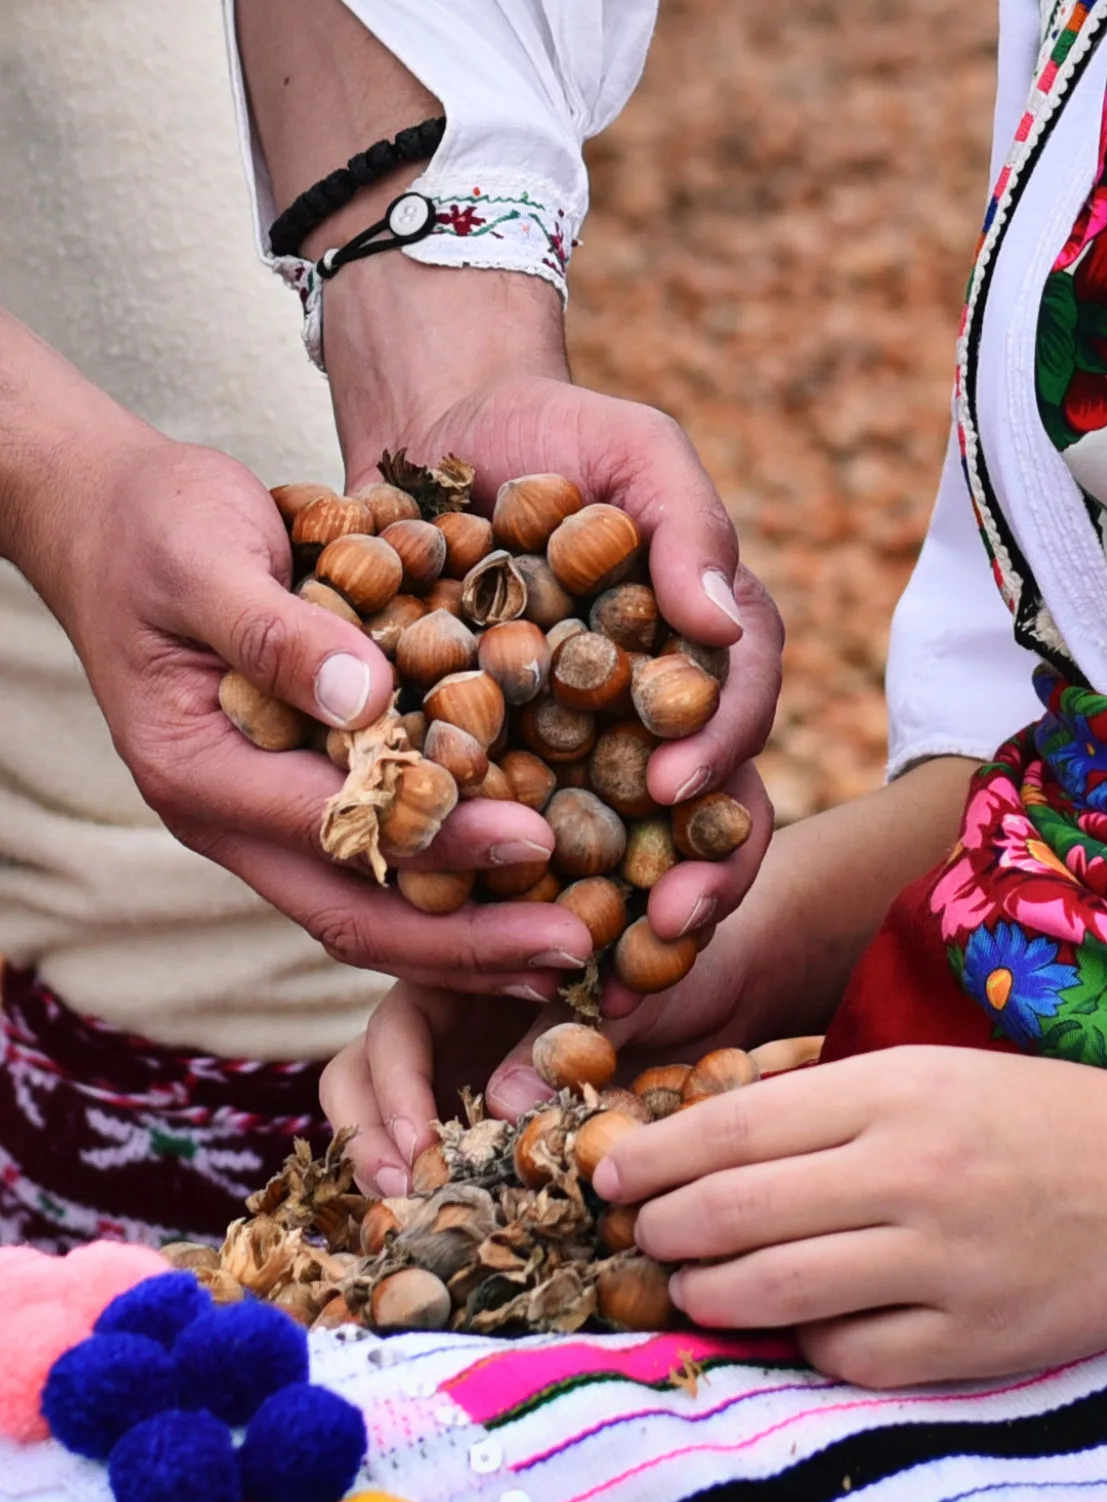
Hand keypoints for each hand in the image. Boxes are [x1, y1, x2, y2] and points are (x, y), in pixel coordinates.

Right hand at [17, 428, 596, 988]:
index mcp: (198, 770)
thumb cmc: (156, 527)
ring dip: (464, 940)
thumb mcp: (205, 557)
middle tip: (572, 950)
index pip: (332, 828)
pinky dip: (447, 889)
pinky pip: (376, 868)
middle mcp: (227, 818)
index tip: (533, 841)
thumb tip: (365, 698)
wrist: (110, 523)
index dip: (436, 841)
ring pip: (368, 911)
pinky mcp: (296, 801)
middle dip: (464, 943)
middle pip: (353, 916)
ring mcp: (261, 820)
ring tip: (564, 950)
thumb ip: (275, 631)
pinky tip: (525, 892)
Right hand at [319, 903, 766, 1197]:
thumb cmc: (666, 970)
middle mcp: (447, 1023)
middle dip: (368, 1134)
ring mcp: (458, 1073)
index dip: (394, 1083)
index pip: (395, 1026)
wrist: (725, 985)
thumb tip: (501, 1104)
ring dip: (380, 1164)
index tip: (419, 1140)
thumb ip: (558, 1033)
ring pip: (380, 1118)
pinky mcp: (483, 1123)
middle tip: (401, 1192)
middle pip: (361, 1074)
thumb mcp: (619, 990)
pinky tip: (444, 1229)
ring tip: (407, 1214)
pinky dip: (427, 1189)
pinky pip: (434, 1156)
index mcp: (463, 973)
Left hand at [342, 370, 781, 970]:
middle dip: (698, 874)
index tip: (676, 788)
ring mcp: (586, 747)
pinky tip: (497, 940)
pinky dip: (518, 891)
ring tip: (599, 976)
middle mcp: (654, 714)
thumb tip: (721, 622)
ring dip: (620, 917)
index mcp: (701, 650)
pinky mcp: (507, 765)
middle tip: (666, 926)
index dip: (719, 754)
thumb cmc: (557, 437)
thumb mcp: (635, 450)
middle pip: (704, 811)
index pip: (737, 712)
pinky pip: (523, 836)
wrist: (442, 441)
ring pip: (623, 848)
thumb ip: (690, 523)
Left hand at [593, 1047, 1106, 1385]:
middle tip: (640, 1235)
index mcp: (891, 1091)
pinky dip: (804, 1345)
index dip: (652, 1156)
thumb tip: (701, 1148)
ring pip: (779, 1291)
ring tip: (693, 1287)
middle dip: (663, 1229)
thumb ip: (818, 1104)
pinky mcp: (976, 1339)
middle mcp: (910, 1172)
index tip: (610, 1175)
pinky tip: (796, 1326)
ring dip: (710, 1294)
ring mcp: (944, 1262)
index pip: (733, 1127)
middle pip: (737, 1211)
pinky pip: (851, 1356)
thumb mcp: (921, 1072)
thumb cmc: (1024, 1115)